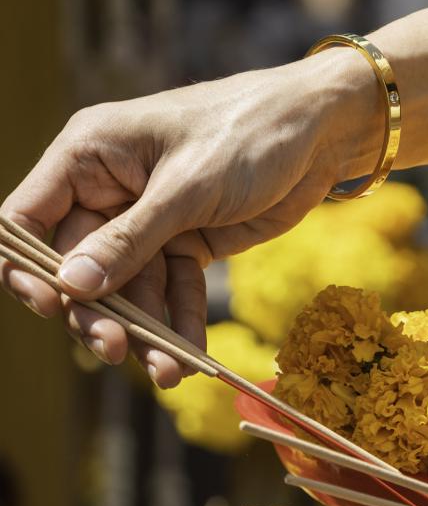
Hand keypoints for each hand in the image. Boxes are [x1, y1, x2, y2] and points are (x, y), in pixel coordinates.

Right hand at [0, 47, 379, 387]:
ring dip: (145, 332)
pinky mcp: (189, 242)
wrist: (321, 133)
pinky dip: (181, 322)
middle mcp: (111, 190)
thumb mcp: (187, 186)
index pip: (28, 216)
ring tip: (167, 372)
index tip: (49, 306)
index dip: (28, 265)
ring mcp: (151, 220)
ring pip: (131, 288)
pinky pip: (174, 290)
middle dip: (97, 312)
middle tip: (115, 350)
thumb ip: (130, 239)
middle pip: (80, 266)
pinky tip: (191, 357)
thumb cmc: (248, 133)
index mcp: (90, 156)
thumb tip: (71, 286)